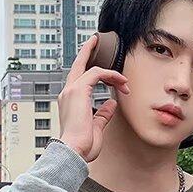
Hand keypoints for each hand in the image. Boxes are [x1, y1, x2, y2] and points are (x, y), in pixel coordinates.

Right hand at [57, 33, 129, 162]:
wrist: (73, 152)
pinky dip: (111, 76)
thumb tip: (111, 104)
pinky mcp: (79, 90)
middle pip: (78, 65)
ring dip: (111, 73)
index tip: (103, 69)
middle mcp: (67, 93)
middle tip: (96, 39)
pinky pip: (97, 73)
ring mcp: (71, 91)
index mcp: (69, 102)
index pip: (78, 80)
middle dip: (87, 50)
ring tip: (125, 82)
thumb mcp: (96, 128)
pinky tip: (122, 84)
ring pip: (91, 68)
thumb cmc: (82, 146)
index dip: (89, 69)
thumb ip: (103, 114)